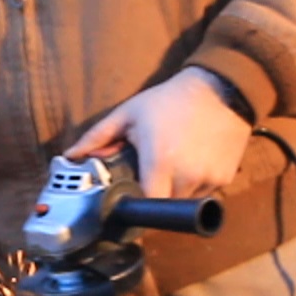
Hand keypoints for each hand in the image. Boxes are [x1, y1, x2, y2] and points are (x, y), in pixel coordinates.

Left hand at [65, 68, 252, 197]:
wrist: (221, 89)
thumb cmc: (170, 100)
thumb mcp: (129, 114)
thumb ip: (97, 137)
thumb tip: (70, 156)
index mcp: (159, 163)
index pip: (144, 207)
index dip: (135, 207)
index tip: (129, 201)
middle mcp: (186, 177)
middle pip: (164, 207)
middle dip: (154, 196)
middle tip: (150, 176)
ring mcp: (208, 180)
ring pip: (185, 202)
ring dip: (175, 192)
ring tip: (173, 165)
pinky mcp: (224, 179)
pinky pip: (204, 194)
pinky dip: (195, 185)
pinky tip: (193, 162)